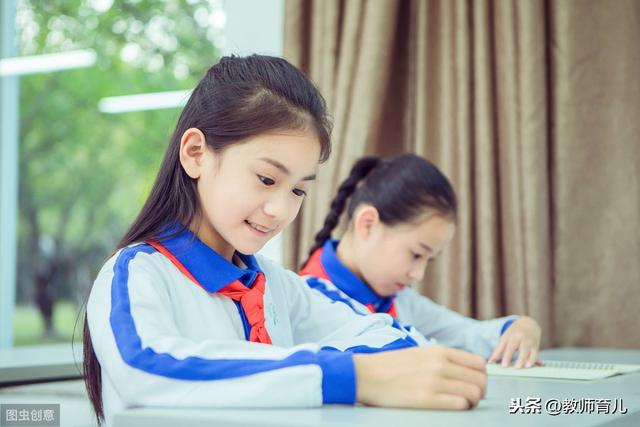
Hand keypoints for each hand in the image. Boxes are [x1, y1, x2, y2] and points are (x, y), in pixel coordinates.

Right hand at [354, 345, 486, 409]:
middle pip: (481, 380)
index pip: (479, 364)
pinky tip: (451, 407)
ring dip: (472, 402)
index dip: (481, 376)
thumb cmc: (391, 366)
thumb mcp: (420, 353)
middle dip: (480, 391)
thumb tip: (463, 370)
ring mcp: (435, 382)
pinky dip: (461, 408)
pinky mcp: (427, 399)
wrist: (367, 375)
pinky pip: (460, 404)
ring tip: (461, 404)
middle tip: (470, 397)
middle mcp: (440, 364)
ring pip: (474, 393)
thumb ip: (442, 358)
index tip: (473, 383)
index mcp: (439, 351)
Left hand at [489, 316, 541, 367]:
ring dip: (529, 359)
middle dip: (519, 358)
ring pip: (530, 351)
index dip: (506, 356)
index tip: (504, 365)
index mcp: (512, 336)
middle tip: (517, 367)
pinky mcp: (535, 346)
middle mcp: (521, 339)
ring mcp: (529, 342)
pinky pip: (536, 354)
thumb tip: (491, 361)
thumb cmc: (514, 332)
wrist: (528, 323)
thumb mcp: (505, 337)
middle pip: (520, 348)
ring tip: (526, 367)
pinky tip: (534, 365)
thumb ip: (498, 349)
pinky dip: (535, 360)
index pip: (508, 347)